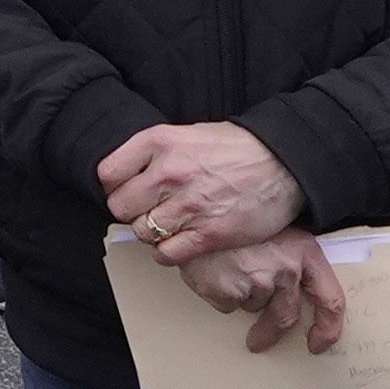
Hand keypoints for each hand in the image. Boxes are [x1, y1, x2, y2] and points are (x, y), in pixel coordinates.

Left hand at [96, 121, 301, 265]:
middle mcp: (169, 172)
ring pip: (142, 232)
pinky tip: (179, 243)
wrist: (283, 164)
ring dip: (151, 233)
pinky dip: (167, 253)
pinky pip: (166, 254)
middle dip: (131, 212)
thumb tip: (126, 174)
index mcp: (159, 142)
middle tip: (148, 210)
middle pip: (119, 207)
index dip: (114, 186)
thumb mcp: (186, 134)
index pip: (107, 174)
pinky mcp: (208, 234)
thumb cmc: (235, 148)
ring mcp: (189, 205)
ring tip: (168, 226)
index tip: (126, 190)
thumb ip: (154, 153)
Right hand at [183, 229, 348, 353]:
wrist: (196, 209)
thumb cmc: (234, 216)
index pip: (330, 300)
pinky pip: (226, 304)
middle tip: (258, 340)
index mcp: (303, 251)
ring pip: (252, 305)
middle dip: (270, 332)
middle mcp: (286, 268)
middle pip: (285, 315)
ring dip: (239, 294)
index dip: (328, 328)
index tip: (318, 343)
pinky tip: (212, 269)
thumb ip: (289, 260)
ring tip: (224, 266)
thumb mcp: (273, 230)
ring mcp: (259, 282)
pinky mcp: (231, 291)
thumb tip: (292, 294)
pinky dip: (218, 292)